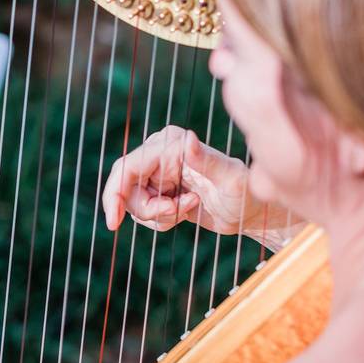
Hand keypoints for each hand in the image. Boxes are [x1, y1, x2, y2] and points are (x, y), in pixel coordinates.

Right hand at [102, 125, 291, 237]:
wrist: (250, 213)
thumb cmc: (247, 194)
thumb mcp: (231, 179)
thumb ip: (208, 160)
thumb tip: (188, 139)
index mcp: (171, 143)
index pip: (127, 167)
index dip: (115, 195)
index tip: (114, 223)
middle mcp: (159, 153)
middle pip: (126, 189)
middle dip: (148, 209)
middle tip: (177, 214)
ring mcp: (156, 172)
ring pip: (133, 202)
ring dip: (159, 215)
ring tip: (189, 208)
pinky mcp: (158, 189)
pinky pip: (143, 211)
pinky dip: (161, 219)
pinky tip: (185, 211)